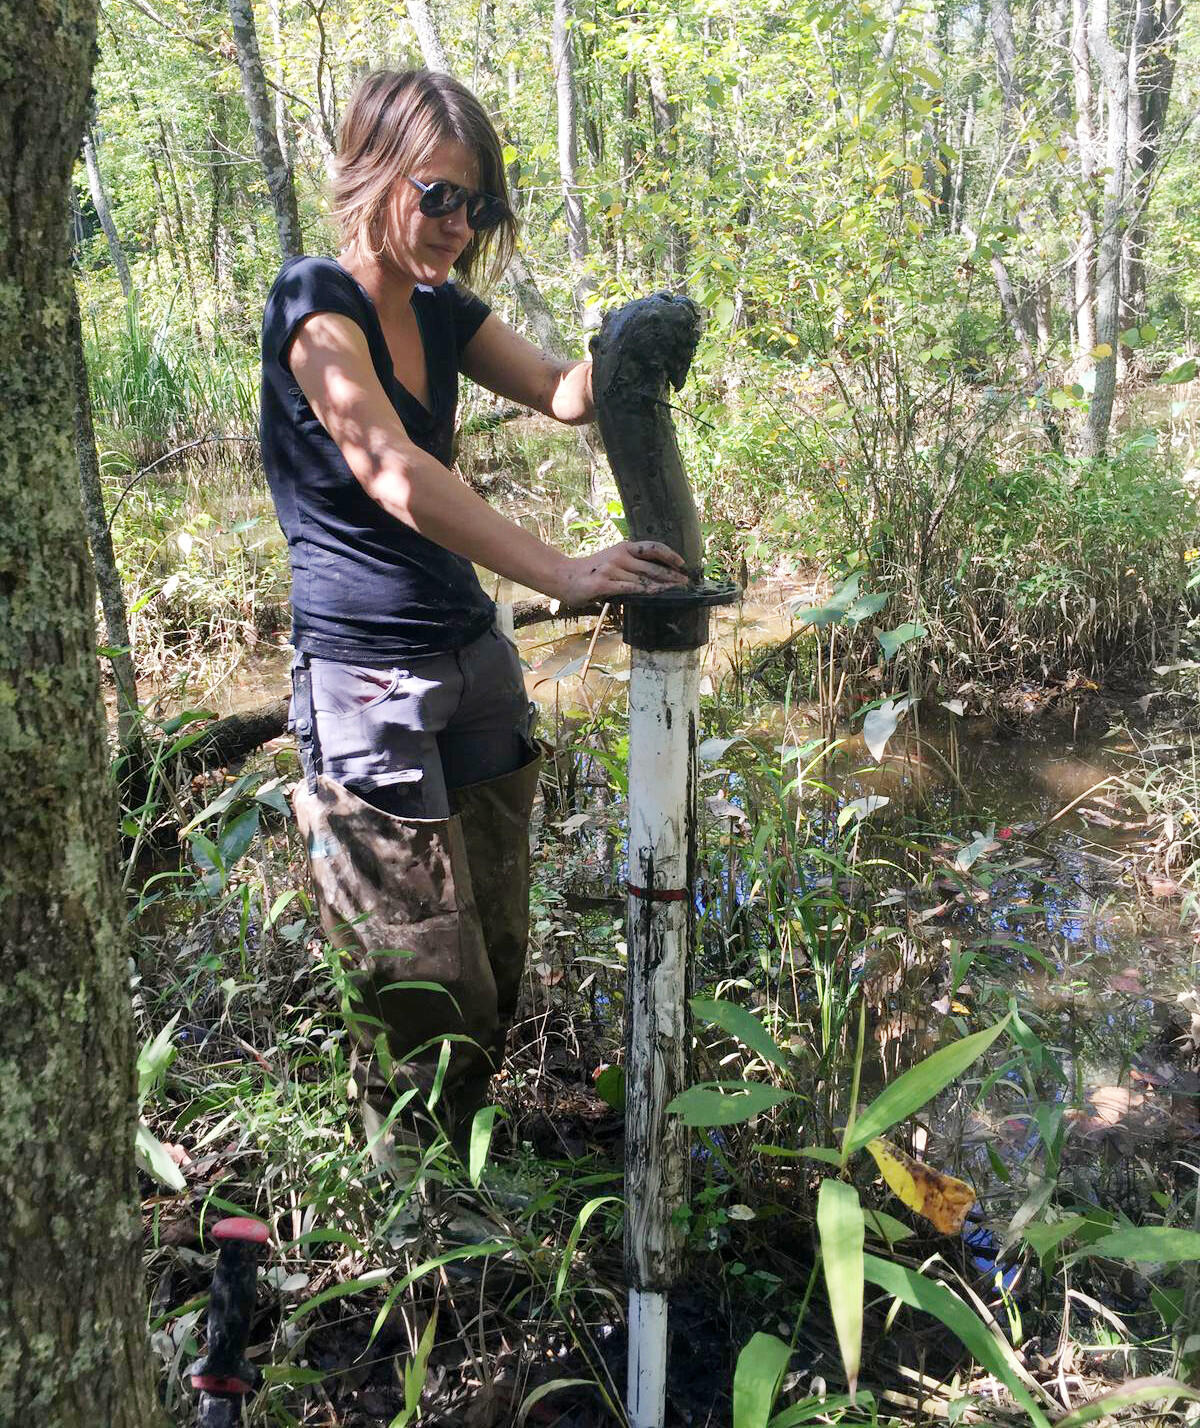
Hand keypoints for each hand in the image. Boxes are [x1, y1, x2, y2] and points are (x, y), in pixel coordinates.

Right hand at [552, 540, 689, 603]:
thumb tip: (656, 578)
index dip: (670, 554)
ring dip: (661, 586)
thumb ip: (631, 567)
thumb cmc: (591, 572)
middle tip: (685, 583)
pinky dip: (643, 591)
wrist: (564, 577)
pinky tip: (654, 594)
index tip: (682, 564)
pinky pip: (628, 587)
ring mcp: (611, 568)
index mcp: (624, 548)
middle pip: (652, 565)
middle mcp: (620, 555)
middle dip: (672, 575)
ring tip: (674, 592)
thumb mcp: (613, 562)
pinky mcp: (603, 583)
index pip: (653, 547)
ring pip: (643, 578)